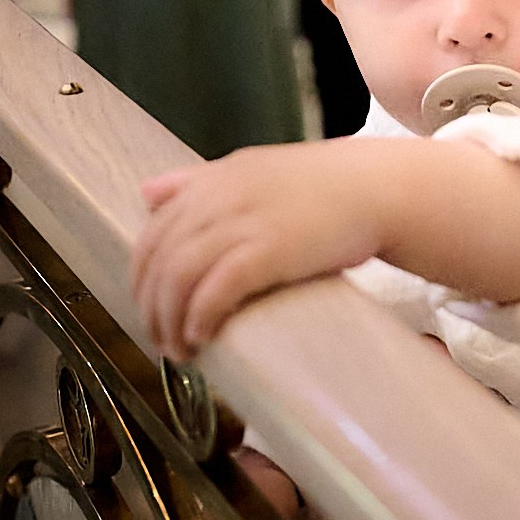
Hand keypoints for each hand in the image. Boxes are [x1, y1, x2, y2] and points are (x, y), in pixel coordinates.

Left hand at [133, 141, 392, 361]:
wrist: (377, 188)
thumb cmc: (320, 185)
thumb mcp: (251, 170)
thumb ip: (196, 181)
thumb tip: (147, 195)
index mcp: (211, 180)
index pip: (151, 234)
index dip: (141, 279)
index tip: (149, 310)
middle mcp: (218, 198)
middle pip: (159, 260)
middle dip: (151, 308)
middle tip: (161, 341)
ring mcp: (242, 223)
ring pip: (178, 277)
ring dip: (169, 320)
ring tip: (180, 349)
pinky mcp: (268, 250)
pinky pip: (216, 288)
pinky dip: (199, 316)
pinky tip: (201, 337)